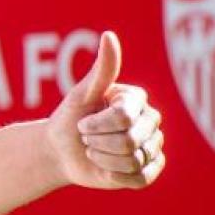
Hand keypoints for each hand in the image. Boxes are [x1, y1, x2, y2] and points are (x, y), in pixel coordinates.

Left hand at [46, 31, 165, 189]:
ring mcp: (153, 146)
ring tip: (94, 151)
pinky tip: (105, 168)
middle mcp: (150, 121)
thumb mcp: (81, 94)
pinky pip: (139, 178)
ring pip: (133, 160)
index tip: (81, 122)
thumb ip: (102, 69)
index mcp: (137, 99)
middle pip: (129, 141)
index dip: (96, 125)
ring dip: (103, 159)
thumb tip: (109, 36)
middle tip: (86, 137)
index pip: (123, 117)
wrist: (61, 151)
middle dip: (97, 142)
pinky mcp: (150, 170)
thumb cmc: (70, 118)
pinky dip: (114, 175)